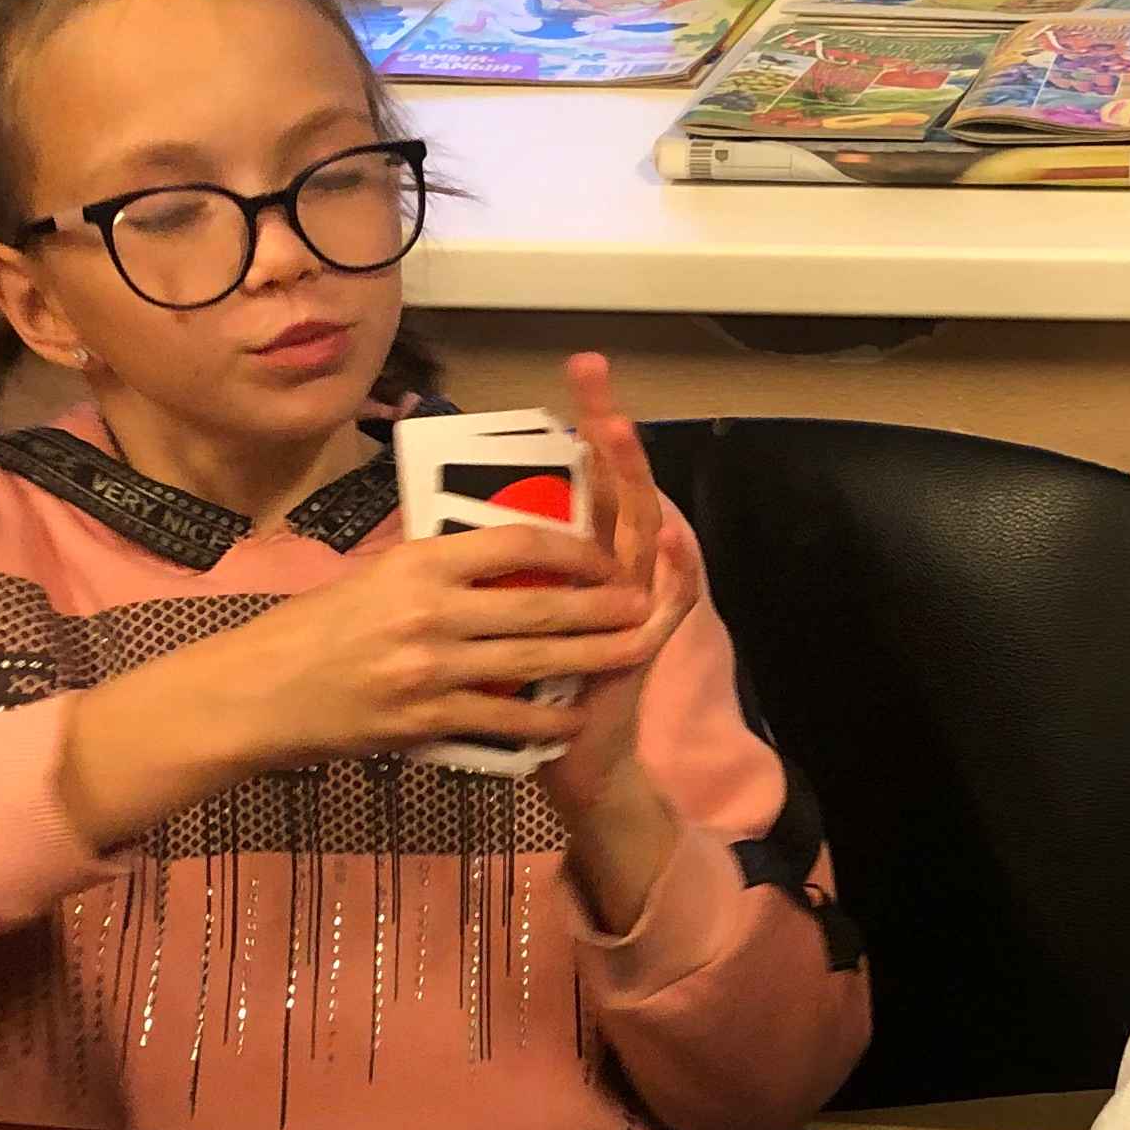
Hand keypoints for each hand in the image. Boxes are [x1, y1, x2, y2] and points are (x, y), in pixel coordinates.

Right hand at [53, 504, 660, 849]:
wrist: (261, 692)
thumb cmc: (318, 628)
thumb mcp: (376, 576)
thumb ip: (439, 568)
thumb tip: (502, 552)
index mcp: (419, 564)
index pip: (516, 544)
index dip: (572, 550)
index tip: (605, 554)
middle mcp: (429, 613)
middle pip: (540, 606)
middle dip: (603, 607)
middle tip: (644, 604)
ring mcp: (430, 671)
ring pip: (533, 664)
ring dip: (593, 659)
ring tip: (635, 651)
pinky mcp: (426, 721)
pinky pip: (504, 721)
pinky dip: (546, 720)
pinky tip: (577, 717)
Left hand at [541, 353, 691, 819]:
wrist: (565, 761)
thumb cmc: (524, 691)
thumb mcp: (501, 618)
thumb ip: (500, 568)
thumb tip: (455, 514)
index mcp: (578, 560)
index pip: (588, 474)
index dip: (586, 423)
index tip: (578, 368)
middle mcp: (613, 573)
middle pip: (619, 483)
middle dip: (608, 428)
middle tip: (594, 370)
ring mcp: (634, 606)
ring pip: (646, 530)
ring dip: (635, 477)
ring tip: (620, 427)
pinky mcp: (647, 647)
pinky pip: (671, 603)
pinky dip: (674, 572)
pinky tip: (664, 537)